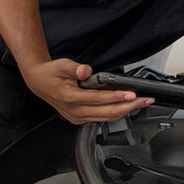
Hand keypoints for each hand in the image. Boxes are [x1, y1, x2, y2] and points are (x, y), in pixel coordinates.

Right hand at [22, 59, 153, 123]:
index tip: (131, 94)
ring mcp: (77, 117)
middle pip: (107, 112)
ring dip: (125, 111)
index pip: (98, 99)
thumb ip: (75, 68)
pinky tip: (127, 107)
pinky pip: (101, 118)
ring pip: (106, 117)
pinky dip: (116, 113)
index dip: (116, 97)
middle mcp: (75, 111)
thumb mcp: (62, 65)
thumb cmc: (50, 73)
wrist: (38, 82)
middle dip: (129, 106)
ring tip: (141, 103)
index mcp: (70, 98)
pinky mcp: (80, 118)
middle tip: (145, 100)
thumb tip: (86, 70)